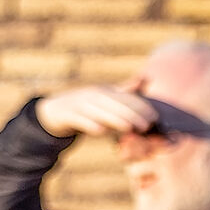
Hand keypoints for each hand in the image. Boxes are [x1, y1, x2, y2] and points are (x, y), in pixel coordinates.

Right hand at [35, 84, 161, 141]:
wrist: (55, 111)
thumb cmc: (87, 106)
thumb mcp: (105, 97)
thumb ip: (124, 91)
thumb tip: (144, 79)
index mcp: (105, 91)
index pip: (126, 98)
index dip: (140, 107)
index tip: (154, 118)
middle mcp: (93, 95)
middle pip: (115, 104)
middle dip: (132, 114)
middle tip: (146, 126)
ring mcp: (80, 104)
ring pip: (99, 111)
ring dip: (114, 119)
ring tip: (128, 128)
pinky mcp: (68, 114)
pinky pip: (80, 119)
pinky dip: (89, 124)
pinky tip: (100, 131)